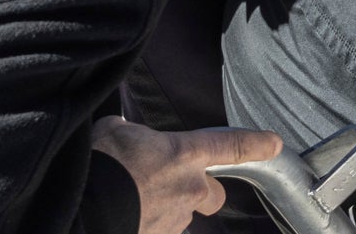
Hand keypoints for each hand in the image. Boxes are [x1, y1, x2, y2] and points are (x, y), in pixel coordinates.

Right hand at [90, 118, 281, 233]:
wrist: (81, 210)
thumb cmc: (99, 165)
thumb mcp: (114, 132)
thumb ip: (129, 132)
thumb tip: (121, 131)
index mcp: (184, 154)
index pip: (232, 146)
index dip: (256, 144)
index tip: (274, 144)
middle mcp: (189, 189)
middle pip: (214, 196)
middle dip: (201, 193)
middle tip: (173, 186)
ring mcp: (175, 220)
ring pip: (184, 217)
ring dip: (168, 211)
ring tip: (137, 203)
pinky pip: (161, 231)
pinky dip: (149, 225)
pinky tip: (128, 216)